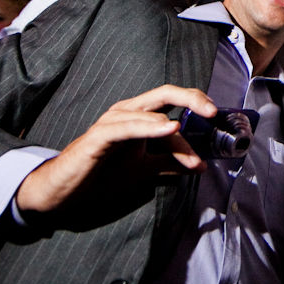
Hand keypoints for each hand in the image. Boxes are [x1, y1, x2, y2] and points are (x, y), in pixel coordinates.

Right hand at [15, 85, 216, 229]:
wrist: (65, 189)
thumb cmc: (102, 173)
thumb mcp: (144, 169)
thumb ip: (170, 163)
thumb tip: (200, 164)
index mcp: (138, 115)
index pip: (173, 102)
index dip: (196, 106)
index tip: (218, 119)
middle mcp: (127, 111)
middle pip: (164, 94)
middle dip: (192, 99)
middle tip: (213, 113)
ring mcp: (111, 121)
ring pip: (149, 116)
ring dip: (174, 135)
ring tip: (193, 154)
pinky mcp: (98, 136)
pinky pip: (127, 127)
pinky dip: (149, 126)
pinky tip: (169, 128)